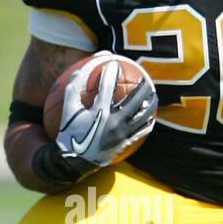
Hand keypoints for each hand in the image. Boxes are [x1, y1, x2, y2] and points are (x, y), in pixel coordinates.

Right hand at [56, 53, 156, 172]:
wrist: (75, 161)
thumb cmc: (70, 134)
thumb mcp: (68, 111)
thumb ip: (73, 89)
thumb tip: (78, 70)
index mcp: (99, 112)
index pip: (108, 87)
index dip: (110, 72)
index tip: (114, 63)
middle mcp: (114, 121)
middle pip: (134, 100)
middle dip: (142, 88)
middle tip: (146, 79)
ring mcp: (122, 133)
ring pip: (143, 116)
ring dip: (150, 105)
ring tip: (154, 97)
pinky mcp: (125, 142)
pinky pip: (140, 131)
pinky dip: (147, 123)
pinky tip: (151, 118)